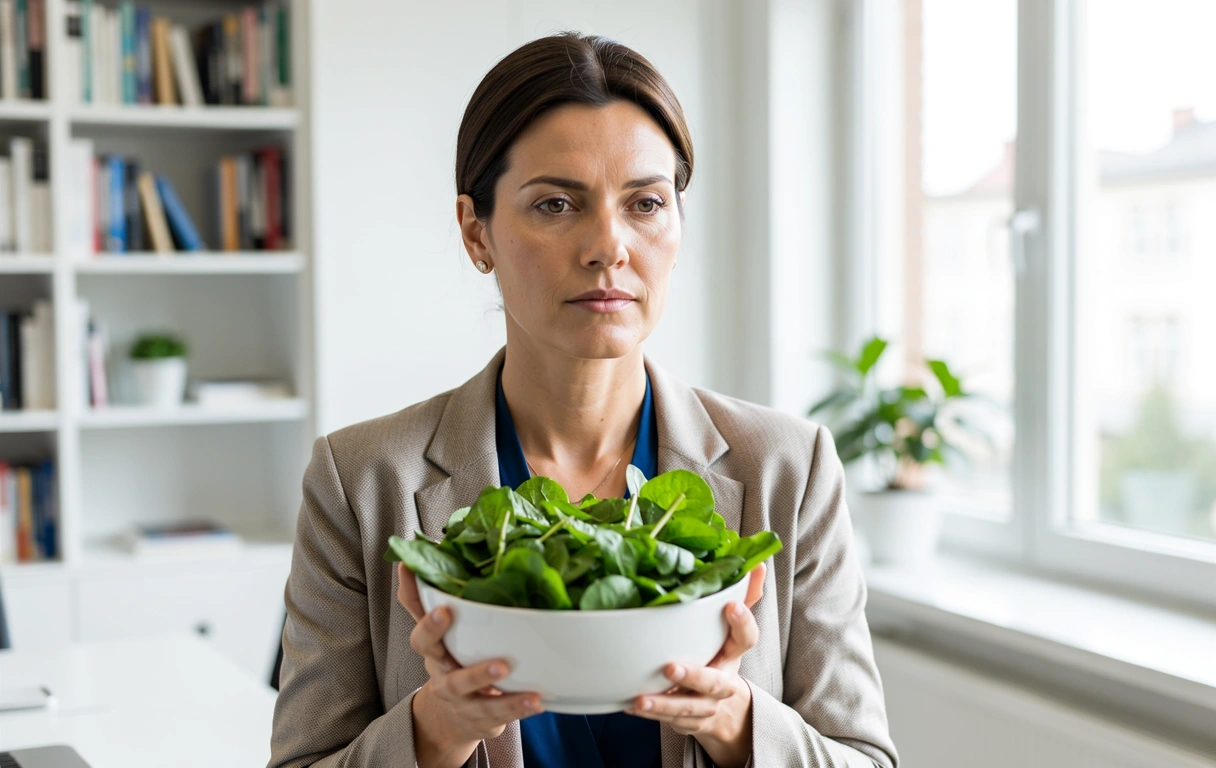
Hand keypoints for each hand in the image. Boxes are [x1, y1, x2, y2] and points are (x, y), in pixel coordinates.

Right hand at [397, 562, 544, 767]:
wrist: (452, 721)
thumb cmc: (454, 664)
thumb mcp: (444, 635)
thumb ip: (437, 598)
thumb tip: (423, 554)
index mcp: (433, 646)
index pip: (418, 624)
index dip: (422, 609)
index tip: (441, 601)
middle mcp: (439, 669)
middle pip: (431, 653)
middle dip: (438, 633)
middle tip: (451, 615)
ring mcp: (457, 696)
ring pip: (464, 687)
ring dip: (482, 676)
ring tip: (505, 667)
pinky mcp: (479, 717)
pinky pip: (496, 713)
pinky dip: (516, 706)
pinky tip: (536, 699)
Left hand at [625, 562, 765, 767]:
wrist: (723, 711)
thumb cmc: (719, 656)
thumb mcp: (731, 630)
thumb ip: (743, 596)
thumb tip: (758, 563)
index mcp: (733, 654)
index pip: (746, 638)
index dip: (742, 622)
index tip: (731, 605)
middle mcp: (723, 682)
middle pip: (715, 683)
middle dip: (695, 676)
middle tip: (671, 667)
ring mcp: (705, 705)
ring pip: (688, 708)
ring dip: (664, 704)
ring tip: (641, 699)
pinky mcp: (687, 722)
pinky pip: (668, 721)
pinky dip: (649, 714)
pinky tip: (629, 705)